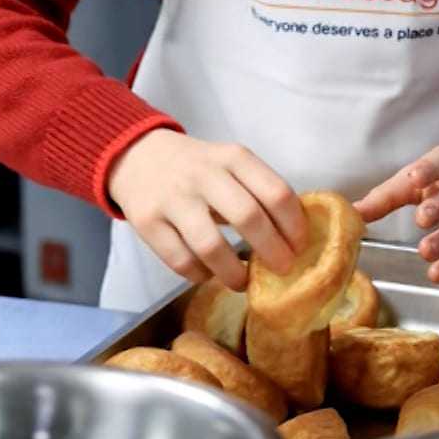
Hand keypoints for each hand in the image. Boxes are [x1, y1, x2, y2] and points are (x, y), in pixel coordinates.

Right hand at [106, 128, 305, 290]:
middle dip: (272, 251)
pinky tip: (209, 274)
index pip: (277, 192)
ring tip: (244, 282)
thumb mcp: (232, 164)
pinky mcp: (146, 222)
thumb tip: (291, 239)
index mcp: (234, 158)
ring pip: (210, 245)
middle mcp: (204, 175)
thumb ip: (258, 191)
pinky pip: (180, 260)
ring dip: (234, 272)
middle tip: (282, 269)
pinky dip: (200, 275)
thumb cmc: (199, 168)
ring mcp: (173, 199)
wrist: (137, 156)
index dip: (294, 226)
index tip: (300, 247)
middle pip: (248, 217)